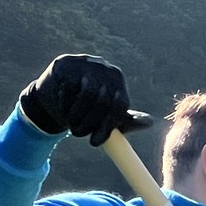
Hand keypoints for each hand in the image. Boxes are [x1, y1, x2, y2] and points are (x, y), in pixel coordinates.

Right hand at [19, 54, 153, 145]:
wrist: (55, 91)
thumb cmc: (86, 105)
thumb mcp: (107, 114)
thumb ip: (126, 120)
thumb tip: (149, 122)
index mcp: (117, 79)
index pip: (119, 104)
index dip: (108, 125)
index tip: (96, 142)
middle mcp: (104, 67)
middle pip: (103, 100)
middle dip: (90, 123)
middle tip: (79, 135)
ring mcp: (85, 63)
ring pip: (86, 95)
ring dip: (76, 116)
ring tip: (71, 124)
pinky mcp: (65, 64)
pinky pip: (67, 90)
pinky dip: (64, 105)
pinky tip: (62, 110)